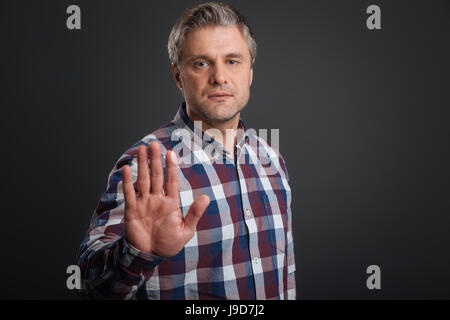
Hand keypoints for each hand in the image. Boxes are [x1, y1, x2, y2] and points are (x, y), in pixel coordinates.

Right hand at [122, 141, 209, 256]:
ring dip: (141, 165)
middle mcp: (156, 199)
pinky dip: (127, 182)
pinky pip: (129, 194)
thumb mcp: (186, 230)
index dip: (171, 167)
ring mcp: (144, 203)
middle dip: (154, 160)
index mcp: (170, 203)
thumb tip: (206, 197)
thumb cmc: (169, 243)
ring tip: (141, 150)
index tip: (170, 153)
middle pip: (156, 175)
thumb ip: (195, 213)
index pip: (171, 181)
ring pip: (142, 180)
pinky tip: (126, 169)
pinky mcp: (132, 211)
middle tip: (153, 144)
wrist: (150, 255)